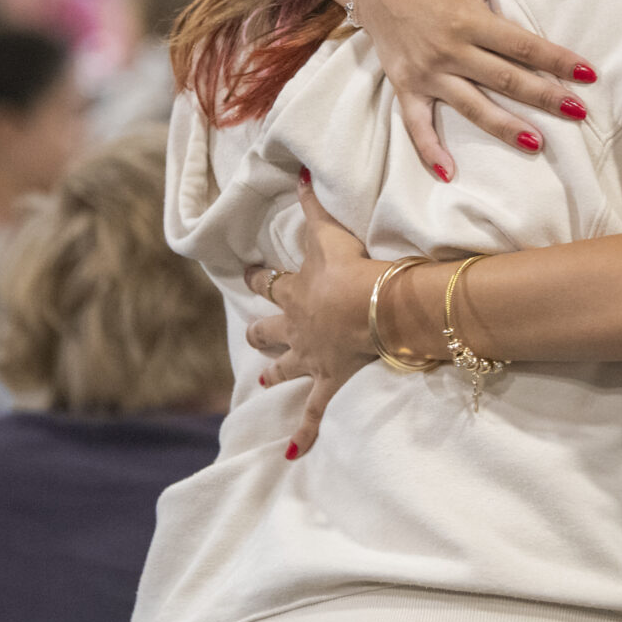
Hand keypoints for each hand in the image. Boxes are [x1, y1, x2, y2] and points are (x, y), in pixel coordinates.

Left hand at [244, 183, 383, 456]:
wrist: (372, 309)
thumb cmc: (354, 269)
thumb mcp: (331, 232)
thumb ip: (315, 202)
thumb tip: (299, 168)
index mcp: (296, 292)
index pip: (270, 282)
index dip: (259, 276)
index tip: (250, 271)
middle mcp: (295, 327)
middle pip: (267, 329)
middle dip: (260, 330)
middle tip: (254, 331)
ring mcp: (311, 358)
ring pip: (284, 368)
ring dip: (275, 372)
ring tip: (265, 380)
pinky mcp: (330, 383)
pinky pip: (314, 414)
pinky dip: (304, 434)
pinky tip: (293, 453)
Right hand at [352, 0, 594, 181]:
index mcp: (469, 18)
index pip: (523, 46)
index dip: (557, 61)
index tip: (588, 74)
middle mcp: (450, 50)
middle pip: (505, 80)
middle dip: (544, 97)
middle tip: (578, 112)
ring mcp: (427, 72)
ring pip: (472, 107)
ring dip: (505, 127)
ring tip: (537, 143)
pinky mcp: (406, 85)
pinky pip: (416, 124)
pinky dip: (429, 150)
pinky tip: (449, 174)